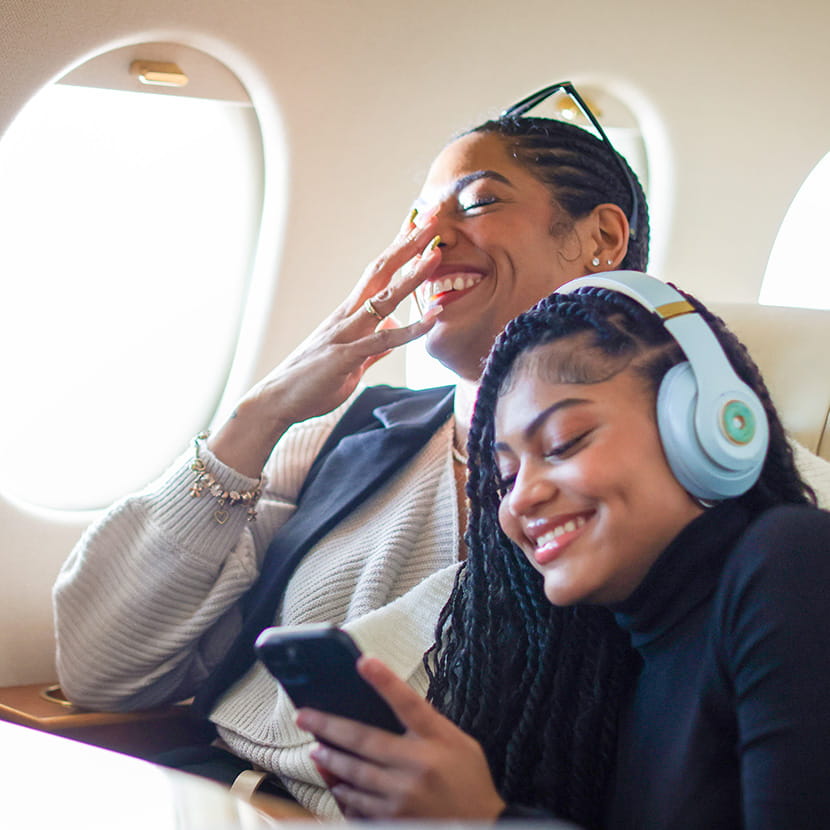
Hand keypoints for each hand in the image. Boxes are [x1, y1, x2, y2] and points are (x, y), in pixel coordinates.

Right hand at [208, 211, 443, 475]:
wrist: (276, 401)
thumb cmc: (311, 383)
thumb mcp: (351, 364)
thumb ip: (374, 348)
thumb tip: (391, 336)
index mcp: (349, 315)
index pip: (379, 272)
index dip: (400, 247)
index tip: (421, 223)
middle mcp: (347, 316)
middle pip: (382, 270)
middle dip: (409, 243)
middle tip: (434, 215)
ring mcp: (346, 334)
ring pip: (384, 298)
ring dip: (412, 275)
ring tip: (436, 253)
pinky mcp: (346, 357)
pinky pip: (383, 340)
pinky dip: (411, 328)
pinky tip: (433, 317)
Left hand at [296, 656, 505, 819]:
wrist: (483, 827)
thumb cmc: (469, 781)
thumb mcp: (460, 742)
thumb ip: (428, 724)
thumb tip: (391, 704)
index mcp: (438, 741)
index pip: (407, 702)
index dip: (384, 680)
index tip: (363, 660)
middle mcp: (418, 766)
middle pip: (365, 740)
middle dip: (330, 726)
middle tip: (305, 715)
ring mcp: (404, 796)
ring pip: (355, 774)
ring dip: (331, 760)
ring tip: (316, 748)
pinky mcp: (395, 820)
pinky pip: (359, 804)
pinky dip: (344, 791)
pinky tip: (335, 782)